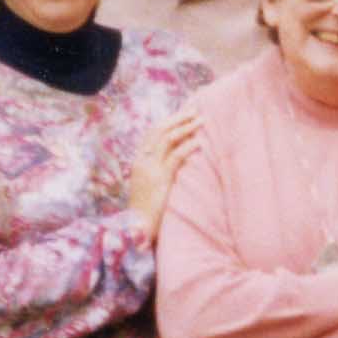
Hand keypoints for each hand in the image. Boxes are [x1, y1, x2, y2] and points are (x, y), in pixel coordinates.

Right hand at [128, 113, 202, 228]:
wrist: (137, 228)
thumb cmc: (146, 209)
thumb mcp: (150, 185)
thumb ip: (160, 169)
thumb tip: (178, 157)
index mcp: (138, 160)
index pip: (152, 133)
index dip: (168, 121)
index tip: (183, 113)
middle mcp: (142, 161)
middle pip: (159, 130)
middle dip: (178, 118)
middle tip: (195, 110)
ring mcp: (150, 169)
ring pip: (167, 139)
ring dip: (185, 127)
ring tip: (201, 120)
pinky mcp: (160, 180)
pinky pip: (175, 157)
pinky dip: (188, 146)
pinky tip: (199, 141)